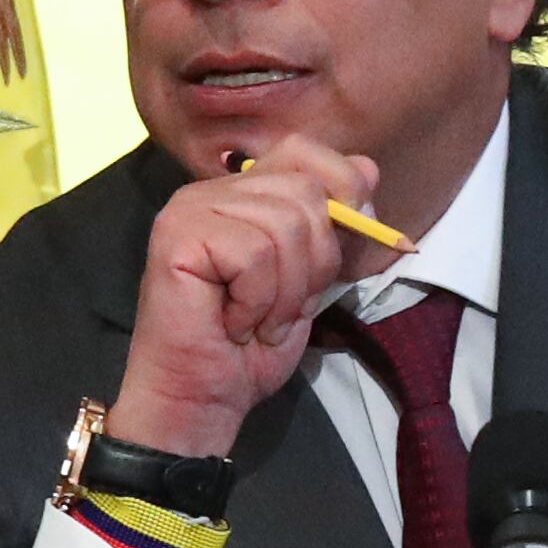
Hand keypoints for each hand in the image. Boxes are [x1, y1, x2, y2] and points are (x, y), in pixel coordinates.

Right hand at [109, 138, 397, 458]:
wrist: (203, 397)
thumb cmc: (251, 345)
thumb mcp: (311, 278)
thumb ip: (335, 225)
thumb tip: (369, 168)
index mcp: (244, 192)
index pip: (305, 151)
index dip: (340, 191)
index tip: (341, 251)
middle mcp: (213, 189)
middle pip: (305, 192)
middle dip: (313, 262)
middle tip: (283, 307)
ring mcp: (190, 208)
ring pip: (284, 224)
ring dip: (286, 290)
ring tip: (257, 319)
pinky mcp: (177, 235)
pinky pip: (254, 254)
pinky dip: (257, 301)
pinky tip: (233, 322)